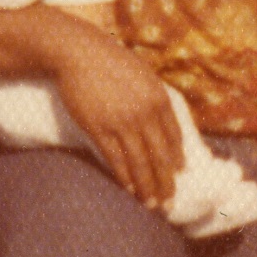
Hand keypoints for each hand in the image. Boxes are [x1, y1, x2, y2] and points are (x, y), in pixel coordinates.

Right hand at [50, 28, 183, 206]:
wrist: (78, 52)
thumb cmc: (110, 61)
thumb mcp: (143, 75)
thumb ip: (155, 98)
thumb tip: (163, 121)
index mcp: (159, 99)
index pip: (174, 138)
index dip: (177, 160)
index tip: (178, 175)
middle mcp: (145, 113)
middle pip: (161, 156)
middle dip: (166, 182)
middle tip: (169, 202)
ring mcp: (121, 122)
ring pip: (140, 163)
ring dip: (147, 187)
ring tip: (151, 204)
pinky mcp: (99, 129)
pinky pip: (116, 160)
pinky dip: (124, 178)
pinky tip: (129, 189)